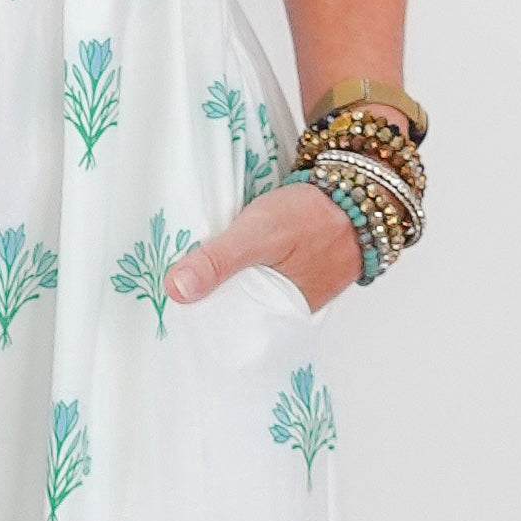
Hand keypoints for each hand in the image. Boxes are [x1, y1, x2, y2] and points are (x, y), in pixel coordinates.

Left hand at [171, 178, 355, 315]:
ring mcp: (287, 291)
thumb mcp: (258, 235)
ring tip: (185, 272)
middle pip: (232, 313)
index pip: (224, 332)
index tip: (164, 310)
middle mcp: (283, 313)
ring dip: (220, 284)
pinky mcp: (288, 269)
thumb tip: (175, 290)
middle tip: (167, 287)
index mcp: (277, 320)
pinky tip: (220, 256)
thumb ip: (219, 261)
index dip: (196, 322)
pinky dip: (238, 268)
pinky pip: (254, 276)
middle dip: (204, 303)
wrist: (357, 188)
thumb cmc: (313, 216)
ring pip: (242, 293)